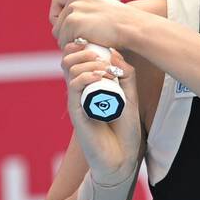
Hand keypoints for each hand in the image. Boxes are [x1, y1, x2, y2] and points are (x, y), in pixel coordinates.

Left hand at [49, 0, 134, 49]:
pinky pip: (63, 40)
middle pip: (56, 19)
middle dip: (64, 31)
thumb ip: (90, 9)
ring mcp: (73, 8)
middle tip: (77, 39)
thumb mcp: (105, 7)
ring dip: (69, 40)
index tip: (64, 25)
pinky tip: (87, 45)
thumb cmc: (124, 22)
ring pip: (58, 31)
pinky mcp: (73, 22)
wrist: (131, 26)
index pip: (58, 0)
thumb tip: (80, 20)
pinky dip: (73, 45)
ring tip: (85, 43)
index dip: (58, 15)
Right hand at [60, 42, 142, 186]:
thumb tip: (114, 52)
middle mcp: (80, 90)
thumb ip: (125, 74)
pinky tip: (101, 77)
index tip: (101, 45)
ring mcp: (77, 100)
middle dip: (85, 50)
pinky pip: (74, 87)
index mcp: (90, 84)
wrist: (122, 155)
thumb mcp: (130, 95)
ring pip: (70, 69)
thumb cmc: (124, 127)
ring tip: (106, 70)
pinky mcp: (76, 111)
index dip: (84, 46)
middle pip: (69, 59)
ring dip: (89, 62)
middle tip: (102, 57)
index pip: (78, 58)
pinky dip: (86, 76)